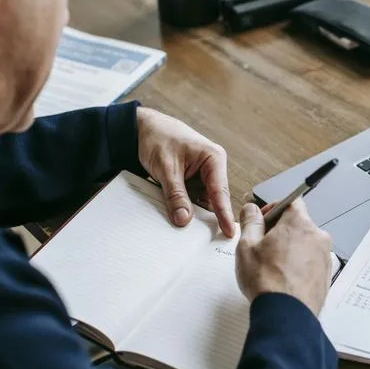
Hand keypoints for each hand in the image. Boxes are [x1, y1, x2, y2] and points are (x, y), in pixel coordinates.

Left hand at [137, 107, 234, 236]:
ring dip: (194, 213)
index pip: (220, 191)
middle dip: (209, 217)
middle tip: (211, 240)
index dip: (224, 214)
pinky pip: (191, 199)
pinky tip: (180, 218)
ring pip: (201, 201)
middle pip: (213, 199)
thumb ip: (176, 195)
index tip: (229, 232)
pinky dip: (185, 207)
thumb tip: (184, 220)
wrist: (140, 128)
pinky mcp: (191, 180)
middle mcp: (212, 167)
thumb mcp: (166, 168)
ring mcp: (202, 175)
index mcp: (213, 158)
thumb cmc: (157, 138)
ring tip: (191, 233)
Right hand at [236, 200, 331, 315]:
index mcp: (299, 223)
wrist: (287, 314)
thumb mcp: (247, 246)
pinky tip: (285, 279)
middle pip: (298, 224)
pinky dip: (300, 265)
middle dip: (280, 231)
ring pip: (305, 244)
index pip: (291, 201)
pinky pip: (311, 262)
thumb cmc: (267, 280)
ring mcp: (325, 256)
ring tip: (273, 267)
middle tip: (263, 247)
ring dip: (291, 249)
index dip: (275, 207)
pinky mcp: (327, 275)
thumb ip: (250, 222)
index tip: (263, 220)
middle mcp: (317, 236)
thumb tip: (251, 209)